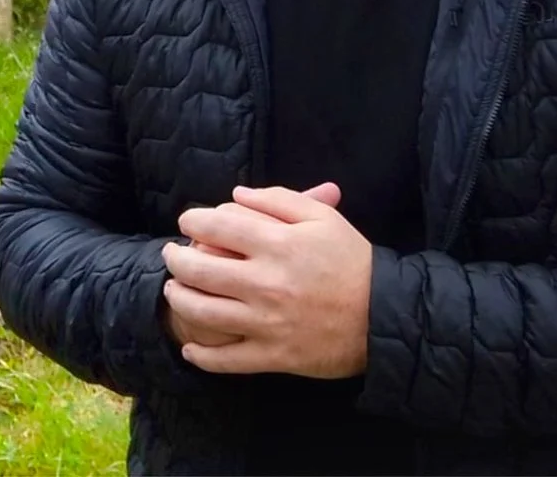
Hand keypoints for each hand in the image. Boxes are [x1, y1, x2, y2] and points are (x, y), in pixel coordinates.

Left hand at [159, 182, 372, 378]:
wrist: (385, 318)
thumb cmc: (354, 262)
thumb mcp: (323, 220)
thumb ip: (279, 200)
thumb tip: (237, 195)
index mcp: (279, 245)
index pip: (220, 225)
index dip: (195, 219)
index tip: (188, 219)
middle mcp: (266, 283)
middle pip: (200, 268)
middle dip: (176, 258)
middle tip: (171, 254)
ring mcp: (267, 323)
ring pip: (203, 311)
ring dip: (179, 299)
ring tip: (173, 289)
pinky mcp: (273, 356)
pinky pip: (227, 360)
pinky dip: (202, 356)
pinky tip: (191, 348)